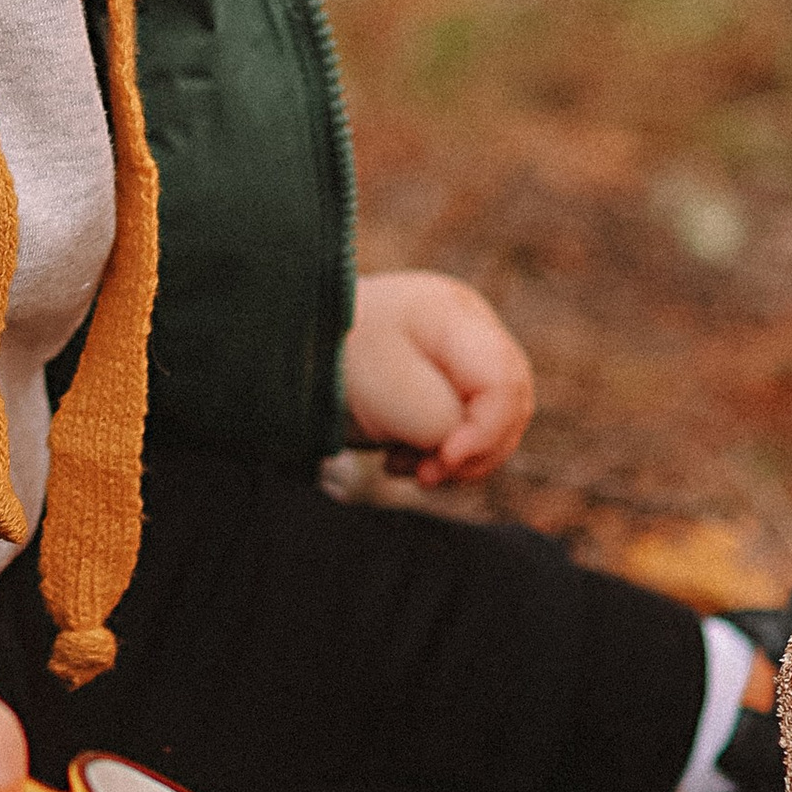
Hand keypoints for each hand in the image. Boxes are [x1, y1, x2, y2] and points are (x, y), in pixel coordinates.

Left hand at [342, 271, 533, 486]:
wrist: (283, 351)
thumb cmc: (339, 363)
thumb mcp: (402, 399)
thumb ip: (454, 428)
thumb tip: (466, 452)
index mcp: (458, 318)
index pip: (506, 383)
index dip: (487, 432)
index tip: (444, 459)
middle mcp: (466, 331)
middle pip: (508, 406)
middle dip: (473, 452)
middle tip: (426, 474)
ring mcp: (453, 356)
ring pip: (488, 424)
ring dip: (451, 459)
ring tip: (402, 465)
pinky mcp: (437, 383)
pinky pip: (461, 429)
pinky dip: (435, 454)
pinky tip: (397, 458)